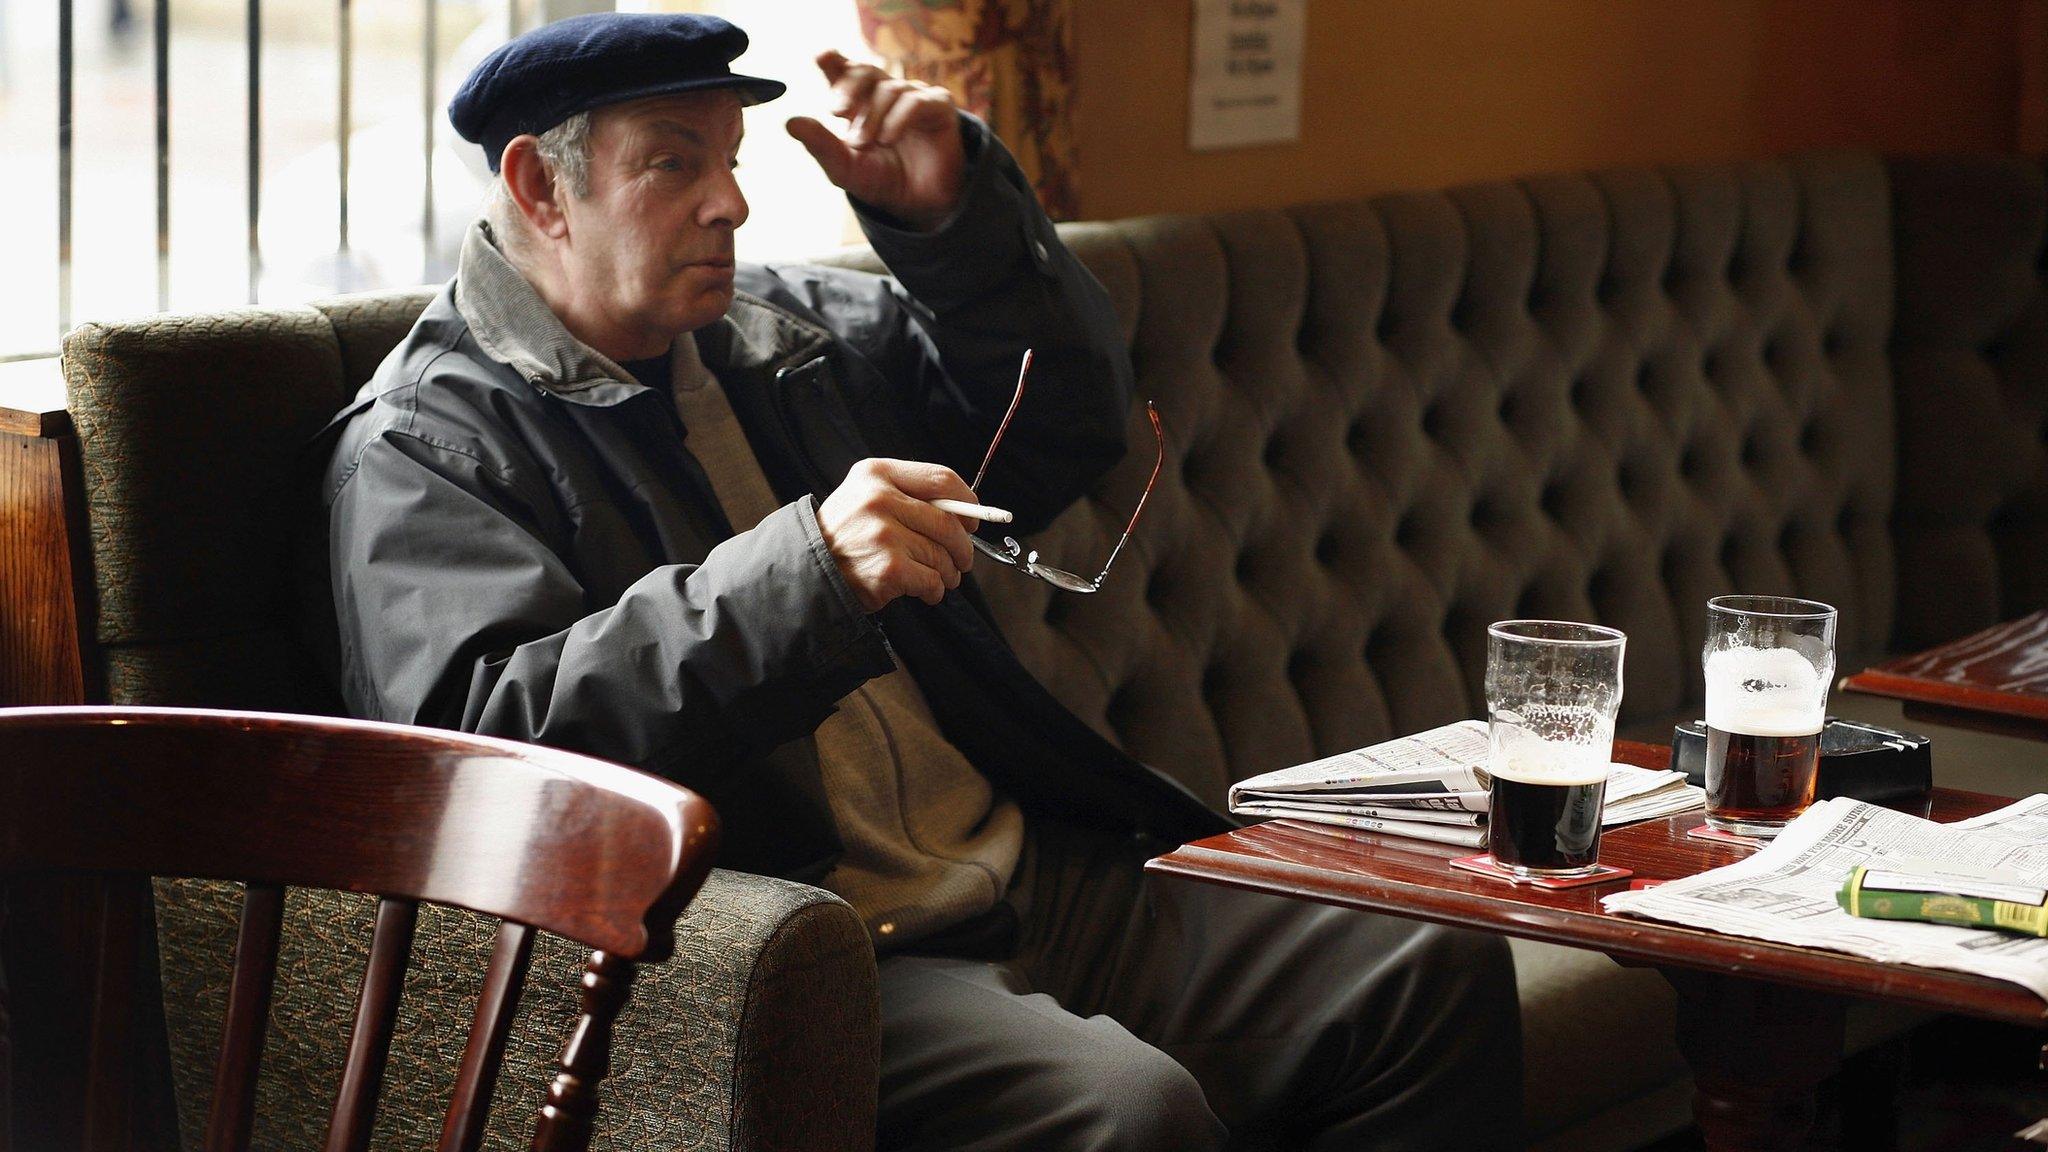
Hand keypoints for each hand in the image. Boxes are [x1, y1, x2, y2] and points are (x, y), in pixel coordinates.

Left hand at [785, 50, 965, 230]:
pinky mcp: (938, 107)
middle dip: (848, 88)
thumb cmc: (880, 180)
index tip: (822, 56)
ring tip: (865, 143)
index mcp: (859, 101)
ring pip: (889, 88)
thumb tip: (789, 122)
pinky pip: (916, 101)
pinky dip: (898, 117)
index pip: (844, 70)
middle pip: (864, 71)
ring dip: (872, 115)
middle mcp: (886, 93)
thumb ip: (820, 144)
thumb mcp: (844, 166)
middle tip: (836, 111)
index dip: (833, 59)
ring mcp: (914, 96)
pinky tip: (888, 138)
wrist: (918, 204)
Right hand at [816, 458, 979, 611]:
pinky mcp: (888, 568)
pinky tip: (925, 590)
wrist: (809, 570)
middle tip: (963, 559)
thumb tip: (965, 515)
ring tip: (941, 578)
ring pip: (942, 555)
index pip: (942, 479)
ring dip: (950, 573)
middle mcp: (879, 499)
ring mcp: (884, 535)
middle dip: (964, 546)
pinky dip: (935, 590)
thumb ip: (909, 496)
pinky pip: (932, 580)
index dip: (966, 502)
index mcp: (877, 474)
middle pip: (949, 522)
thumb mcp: (866, 496)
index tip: (972, 519)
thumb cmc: (846, 535)